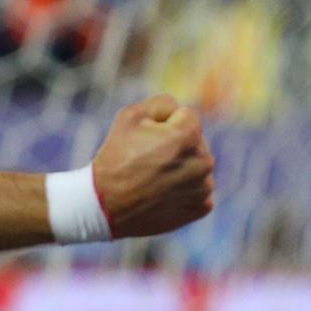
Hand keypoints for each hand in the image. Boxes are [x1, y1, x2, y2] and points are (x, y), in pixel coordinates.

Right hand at [90, 94, 214, 237]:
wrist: (106, 205)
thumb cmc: (116, 157)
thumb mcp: (130, 116)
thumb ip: (162, 103)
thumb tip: (179, 111)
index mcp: (188, 135)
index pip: (186, 117)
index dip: (163, 124)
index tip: (145, 140)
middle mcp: (203, 162)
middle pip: (194, 142)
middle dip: (176, 146)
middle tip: (147, 160)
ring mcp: (204, 187)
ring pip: (197, 166)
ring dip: (181, 168)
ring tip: (153, 178)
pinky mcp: (202, 207)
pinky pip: (199, 190)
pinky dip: (184, 191)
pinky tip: (162, 193)